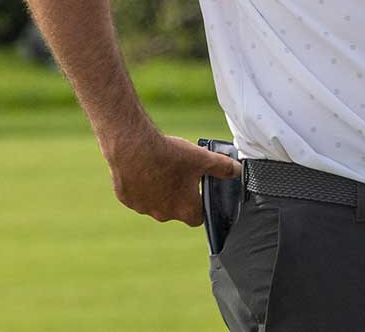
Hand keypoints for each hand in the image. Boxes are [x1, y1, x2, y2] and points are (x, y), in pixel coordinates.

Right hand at [100, 131, 241, 225]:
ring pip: (155, 203)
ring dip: (160, 192)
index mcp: (184, 209)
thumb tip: (237, 171)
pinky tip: (145, 169)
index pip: (199, 218)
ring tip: (163, 169)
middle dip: (180, 196)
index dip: (203, 206)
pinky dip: (142, 186)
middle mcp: (163, 214)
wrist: (133, 147)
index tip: (202, 193)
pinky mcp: (127, 199)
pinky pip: (138, 195)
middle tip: (182, 175)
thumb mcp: (203, 158)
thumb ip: (224, 167)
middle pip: (176, 210)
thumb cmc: (169, 155)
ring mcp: (143, 208)